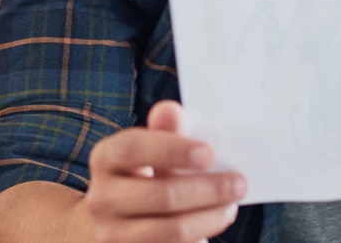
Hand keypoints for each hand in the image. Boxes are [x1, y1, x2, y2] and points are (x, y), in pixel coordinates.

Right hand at [83, 100, 245, 241]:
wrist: (122, 221)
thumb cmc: (144, 176)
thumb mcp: (152, 152)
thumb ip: (164, 131)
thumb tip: (171, 110)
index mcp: (105, 158)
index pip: (134, 148)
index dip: (172, 149)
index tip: (209, 153)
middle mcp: (101, 197)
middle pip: (159, 194)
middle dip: (206, 189)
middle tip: (239, 183)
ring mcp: (112, 233)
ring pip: (171, 229)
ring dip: (210, 217)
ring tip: (231, 205)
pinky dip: (201, 236)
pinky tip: (216, 220)